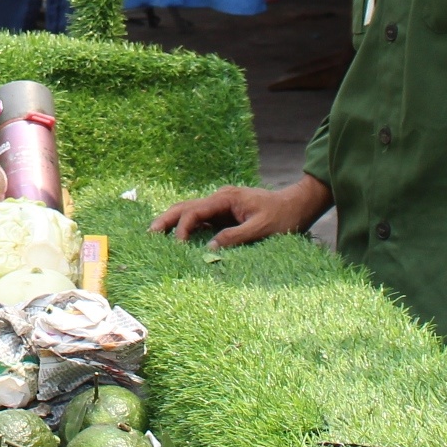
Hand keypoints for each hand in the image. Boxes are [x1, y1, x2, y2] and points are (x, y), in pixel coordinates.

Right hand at [149, 180, 317, 246]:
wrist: (297, 205)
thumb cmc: (283, 216)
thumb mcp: (261, 230)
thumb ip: (235, 237)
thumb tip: (211, 248)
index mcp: (226, 198)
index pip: (195, 212)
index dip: (182, 229)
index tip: (176, 246)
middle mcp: (219, 198)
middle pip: (186, 207)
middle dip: (167, 220)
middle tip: (149, 234)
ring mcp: (221, 205)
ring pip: (191, 211)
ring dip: (174, 222)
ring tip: (156, 235)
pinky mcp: (224, 213)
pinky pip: (201, 219)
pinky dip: (187, 226)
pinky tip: (178, 237)